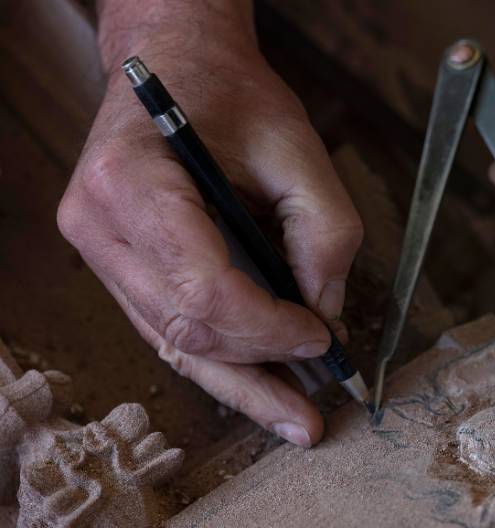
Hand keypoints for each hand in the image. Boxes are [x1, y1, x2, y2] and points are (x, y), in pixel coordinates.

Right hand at [57, 1, 362, 446]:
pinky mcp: (118, 269)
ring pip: (173, 344)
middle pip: (184, 328)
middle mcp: (99, 225)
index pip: (203, 287)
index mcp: (134, 182)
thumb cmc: (233, 99)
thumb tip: (324, 313)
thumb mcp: (300, 150)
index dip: (268, 327)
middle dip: (258, 371)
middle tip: (313, 411)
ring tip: (291, 420)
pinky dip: (221, 362)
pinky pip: (170, 330)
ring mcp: (100, 253)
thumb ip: (325, 233)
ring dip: (239, 386)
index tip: (321, 338)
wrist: (179, 70)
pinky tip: (260, 388)